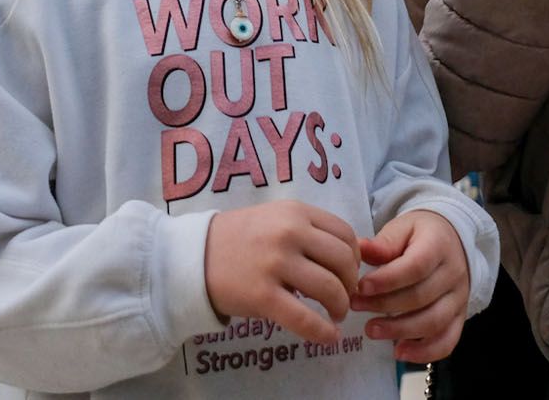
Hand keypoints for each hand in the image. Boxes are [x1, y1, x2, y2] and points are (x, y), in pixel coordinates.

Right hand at [204, 201, 360, 346]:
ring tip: (336, 315)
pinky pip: (305, 318)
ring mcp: (275, 263)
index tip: (348, 272)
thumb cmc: (238, 239)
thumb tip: (350, 256)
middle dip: (351, 283)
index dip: (355, 257)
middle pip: (343, 261)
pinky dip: (323, 331)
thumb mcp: (275, 218)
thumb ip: (308, 231)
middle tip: (344, 296)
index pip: (345, 233)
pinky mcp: (263, 296)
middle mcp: (289, 233)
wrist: (194, 257)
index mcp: (295, 212)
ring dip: (341, 307)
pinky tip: (329, 336)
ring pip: (330, 289)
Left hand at [353, 211, 472, 363]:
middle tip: (355, 305)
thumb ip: (383, 243)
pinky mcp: (459, 317)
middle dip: (384, 305)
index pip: (416, 266)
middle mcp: (453, 273)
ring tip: (371, 330)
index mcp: (439, 245)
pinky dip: (424, 352)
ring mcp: (459, 298)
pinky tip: (399, 352)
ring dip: (399, 330)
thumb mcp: (402, 228)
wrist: (451, 240)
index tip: (361, 286)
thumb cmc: (420, 234)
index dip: (388, 280)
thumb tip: (360, 248)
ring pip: (433, 322)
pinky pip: (447, 340)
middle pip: (421, 297)